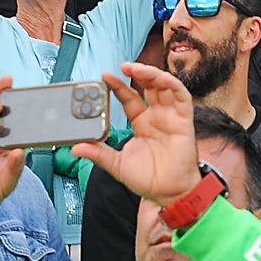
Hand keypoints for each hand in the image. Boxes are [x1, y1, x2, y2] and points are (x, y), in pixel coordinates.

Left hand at [72, 64, 201, 206]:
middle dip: (137, 73)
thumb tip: (76, 147)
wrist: (168, 194)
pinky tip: (161, 79)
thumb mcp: (116, 165)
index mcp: (141, 124)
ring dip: (152, 74)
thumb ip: (98, 154)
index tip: (105, 76)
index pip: (130, 98)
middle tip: (123, 66)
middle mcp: (156, 117)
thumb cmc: (147, 180)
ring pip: (164, 87)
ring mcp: (171, 117)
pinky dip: (173, 84)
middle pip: (148, 87)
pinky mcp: (184, 121)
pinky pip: (182, 97)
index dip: (119, 86)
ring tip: (137, 69)